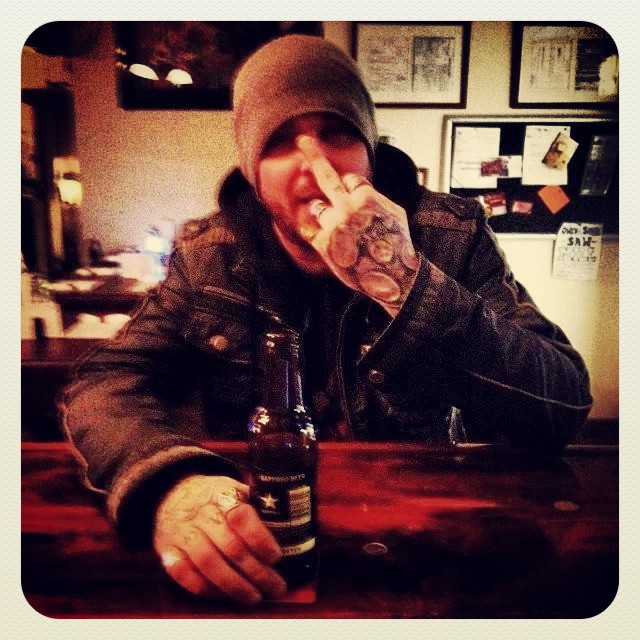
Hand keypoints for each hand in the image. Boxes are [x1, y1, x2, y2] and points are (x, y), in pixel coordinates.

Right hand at [153, 474, 286, 604]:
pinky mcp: (166, 550)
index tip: (276, 557)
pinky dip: (205, 589)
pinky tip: (224, 595)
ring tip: (255, 597)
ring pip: (208, 564)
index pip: (240, 516)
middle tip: (276, 586)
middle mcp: (200, 513)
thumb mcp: (234, 487)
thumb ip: (255, 502)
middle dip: (256, 571)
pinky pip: (184, 575)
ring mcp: (181, 532)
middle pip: (229, 546)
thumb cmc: (214, 495)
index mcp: (221, 494)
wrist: (172, 492)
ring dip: (234, 585)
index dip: (259, 538)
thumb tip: (292, 521)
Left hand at [297, 135, 419, 316]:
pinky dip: (319, 234)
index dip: (351, 189)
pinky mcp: (323, 243)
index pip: (349, 179)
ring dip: (323, 214)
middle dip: (314, 155)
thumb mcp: (394, 212)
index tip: (355, 199)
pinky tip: (334, 245)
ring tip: (341, 230)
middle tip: (302, 139)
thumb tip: (364, 188)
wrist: (391, 276)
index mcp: (366, 196)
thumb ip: (375, 197)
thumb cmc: (396, 245)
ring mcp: (333, 224)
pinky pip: (311, 231)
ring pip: (317, 207)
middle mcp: (346, 207)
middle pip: (326, 175)